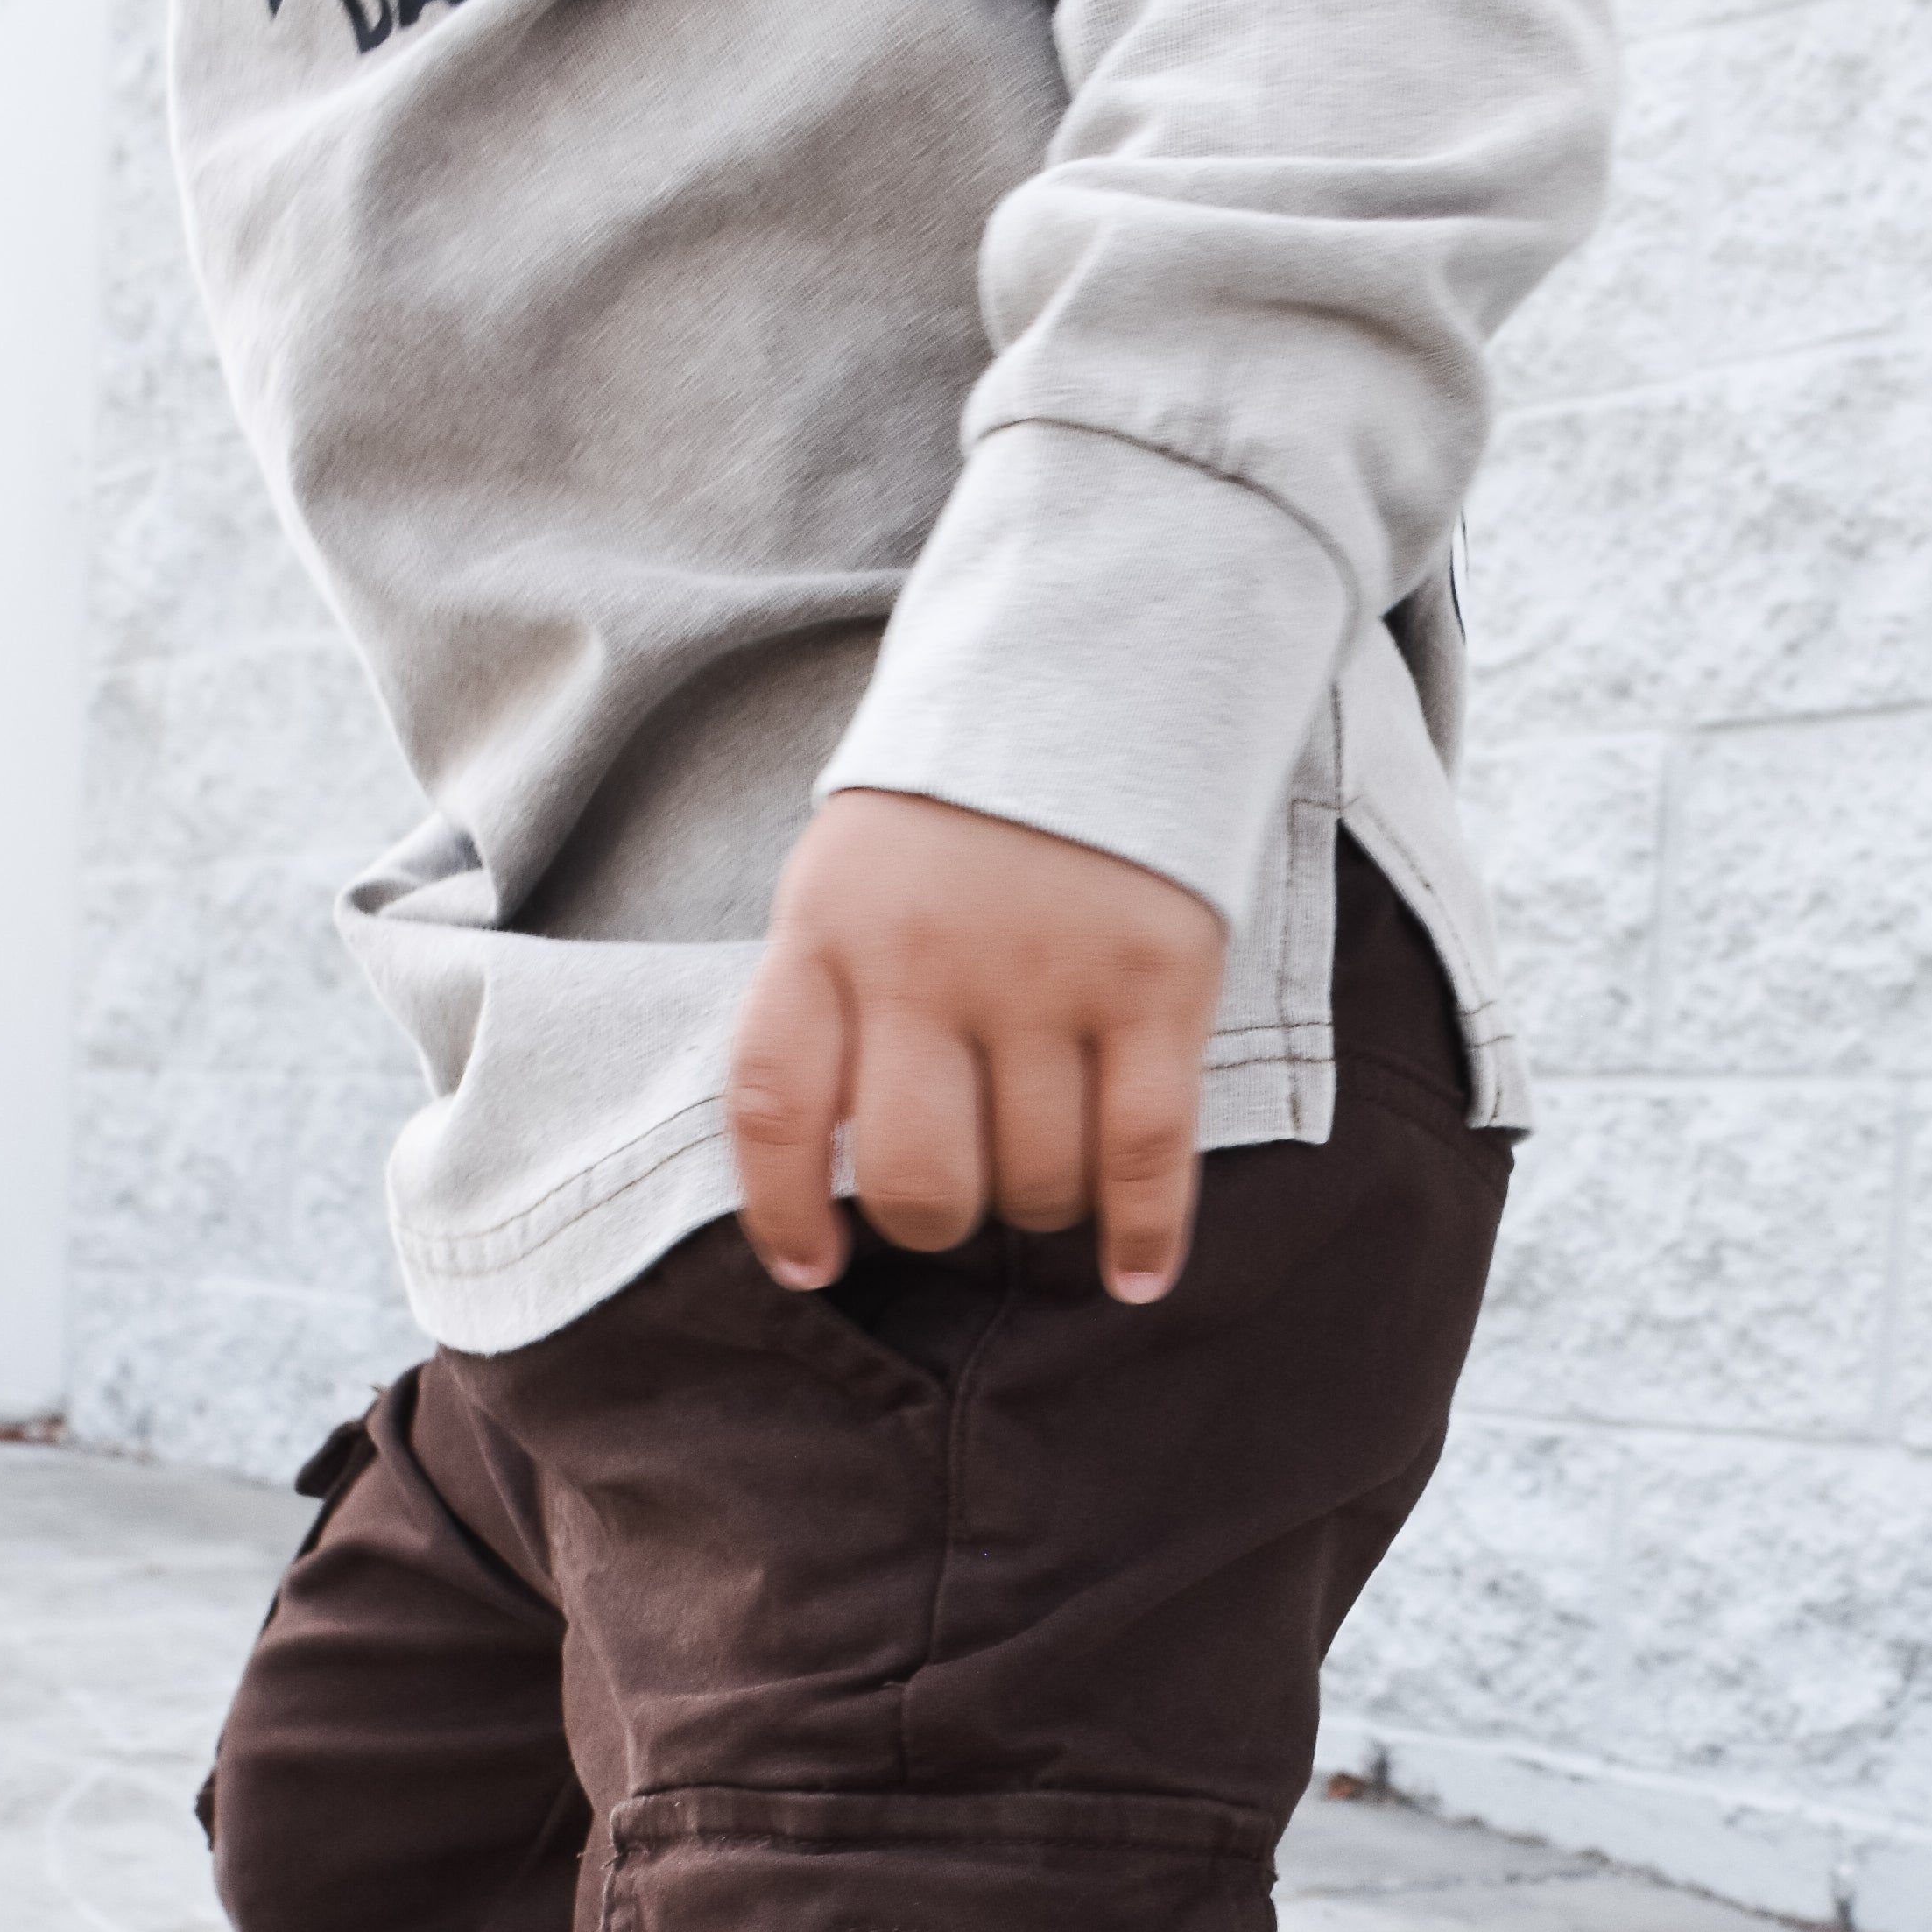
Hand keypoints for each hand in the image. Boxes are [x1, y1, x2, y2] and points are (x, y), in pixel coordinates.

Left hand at [729, 791, 1226, 1303]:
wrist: (1100, 657)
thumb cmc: (958, 807)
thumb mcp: (849, 875)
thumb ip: (831, 999)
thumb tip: (831, 1175)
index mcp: (827, 927)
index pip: (774, 1106)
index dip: (782, 1212)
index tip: (808, 1266)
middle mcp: (927, 956)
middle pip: (917, 1175)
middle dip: (934, 1220)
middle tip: (959, 1194)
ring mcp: (1047, 969)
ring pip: (1036, 1177)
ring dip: (1040, 1210)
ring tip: (1046, 1175)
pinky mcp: (1158, 977)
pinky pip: (1144, 1150)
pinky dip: (1145, 1233)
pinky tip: (1136, 1275)